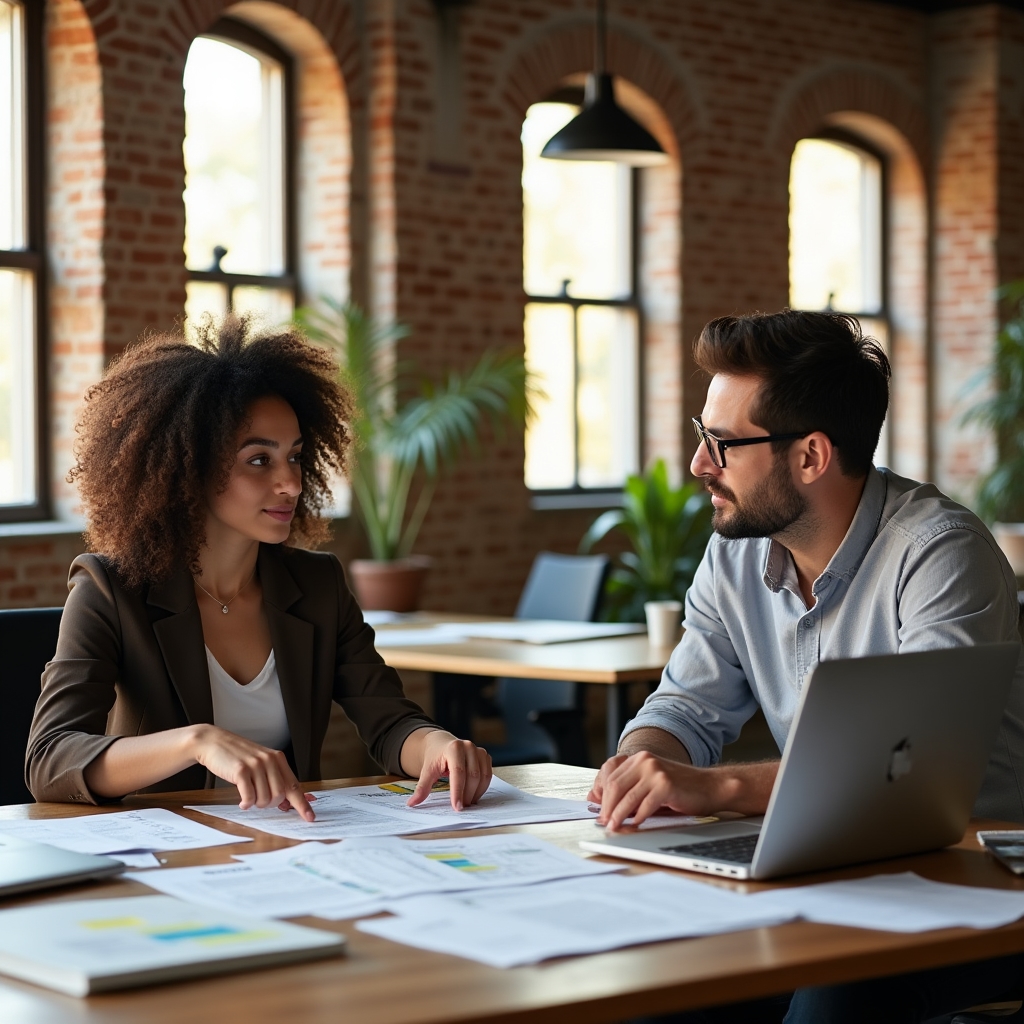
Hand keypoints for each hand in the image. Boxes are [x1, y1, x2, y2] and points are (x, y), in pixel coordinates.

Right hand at [190, 725, 315, 820]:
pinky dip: (246, 804)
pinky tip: (242, 802)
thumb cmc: (237, 756)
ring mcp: (256, 765)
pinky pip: (249, 797)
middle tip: (258, 800)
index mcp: (278, 759)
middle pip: (280, 796)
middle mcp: (270, 760)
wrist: (214, 742)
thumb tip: (286, 802)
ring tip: (248, 797)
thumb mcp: (260, 763)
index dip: (303, 804)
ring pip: (265, 798)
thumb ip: (274, 778)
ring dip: (256, 804)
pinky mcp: (241, 770)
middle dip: (269, 804)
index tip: (310, 817)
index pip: (294, 785)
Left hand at [406, 731, 491, 810]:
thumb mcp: (427, 771)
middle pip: (472, 776)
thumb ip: (422, 788)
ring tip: (467, 802)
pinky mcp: (484, 756)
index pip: (458, 773)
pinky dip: (482, 787)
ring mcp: (478, 750)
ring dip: (476, 793)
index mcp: (453, 748)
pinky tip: (473, 794)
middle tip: (461, 807)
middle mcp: (468, 747)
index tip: (457, 807)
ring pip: (482, 776)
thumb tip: (412, 803)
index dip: (458, 792)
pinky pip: (488, 775)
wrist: (442, 745)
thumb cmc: (435, 758)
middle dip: (467, 794)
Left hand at [590, 750, 724, 830]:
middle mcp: (644, 760)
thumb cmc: (680, 788)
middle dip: (607, 807)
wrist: (710, 786)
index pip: (609, 774)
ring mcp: (655, 771)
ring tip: (614, 827)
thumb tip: (599, 801)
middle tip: (604, 822)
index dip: (600, 793)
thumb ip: (629, 788)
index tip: (597, 809)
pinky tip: (636, 824)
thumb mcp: (650, 783)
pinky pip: (645, 805)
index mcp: (638, 758)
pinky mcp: (665, 784)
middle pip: (614, 785)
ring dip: (618, 815)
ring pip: (627, 797)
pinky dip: (638, 817)